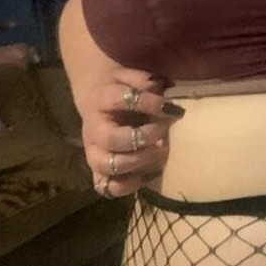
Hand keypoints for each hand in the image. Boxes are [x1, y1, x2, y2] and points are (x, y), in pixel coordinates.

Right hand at [81, 68, 181, 198]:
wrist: (98, 105)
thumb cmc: (121, 91)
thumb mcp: (129, 77)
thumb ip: (142, 80)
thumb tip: (158, 85)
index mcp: (101, 101)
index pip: (121, 99)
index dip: (148, 103)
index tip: (171, 106)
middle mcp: (94, 130)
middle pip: (112, 140)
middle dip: (142, 138)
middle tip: (164, 132)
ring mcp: (95, 154)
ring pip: (109, 166)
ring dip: (139, 162)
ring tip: (161, 153)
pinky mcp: (99, 173)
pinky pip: (109, 188)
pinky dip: (130, 186)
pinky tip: (150, 173)